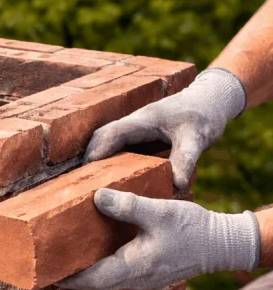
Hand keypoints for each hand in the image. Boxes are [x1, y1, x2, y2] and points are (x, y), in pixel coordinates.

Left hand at [60, 189, 259, 289]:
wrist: (222, 244)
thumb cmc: (193, 230)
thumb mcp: (158, 212)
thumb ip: (127, 205)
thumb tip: (96, 197)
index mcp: (133, 268)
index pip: (90, 280)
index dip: (66, 277)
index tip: (43, 271)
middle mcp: (134, 280)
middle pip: (93, 284)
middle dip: (71, 275)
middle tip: (47, 263)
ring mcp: (141, 279)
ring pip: (105, 279)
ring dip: (86, 271)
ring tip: (64, 255)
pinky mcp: (147, 272)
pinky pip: (117, 273)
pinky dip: (101, 265)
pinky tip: (94, 248)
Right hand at [84, 68, 245, 189]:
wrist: (210, 102)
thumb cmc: (204, 116)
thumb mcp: (197, 139)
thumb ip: (185, 160)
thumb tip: (176, 186)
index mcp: (142, 120)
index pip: (110, 134)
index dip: (94, 154)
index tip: (83, 175)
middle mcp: (134, 123)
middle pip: (100, 139)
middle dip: (88, 160)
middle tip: (79, 187)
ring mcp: (135, 130)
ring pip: (106, 143)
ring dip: (96, 162)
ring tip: (89, 187)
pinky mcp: (139, 137)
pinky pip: (117, 149)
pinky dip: (109, 163)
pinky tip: (109, 182)